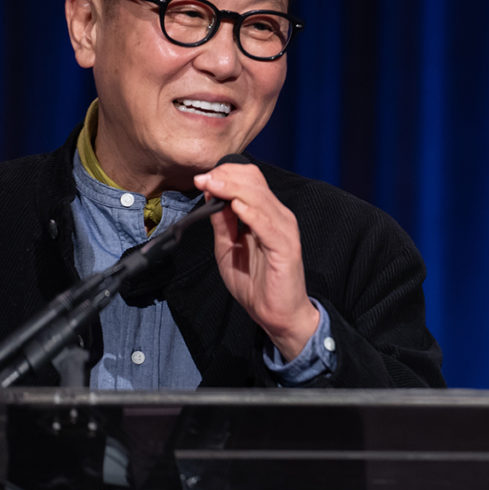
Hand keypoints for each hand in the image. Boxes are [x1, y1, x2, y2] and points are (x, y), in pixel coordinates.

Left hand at [193, 162, 319, 360]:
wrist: (277, 315)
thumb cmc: (256, 283)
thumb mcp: (228, 248)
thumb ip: (222, 223)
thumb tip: (211, 195)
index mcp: (266, 214)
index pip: (250, 179)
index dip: (225, 174)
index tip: (202, 178)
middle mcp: (278, 216)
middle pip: (254, 182)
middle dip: (226, 177)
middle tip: (203, 179)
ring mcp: (284, 230)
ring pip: (260, 198)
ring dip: (233, 189)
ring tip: (212, 186)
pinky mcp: (286, 247)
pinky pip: (268, 225)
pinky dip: (251, 213)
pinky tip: (235, 207)